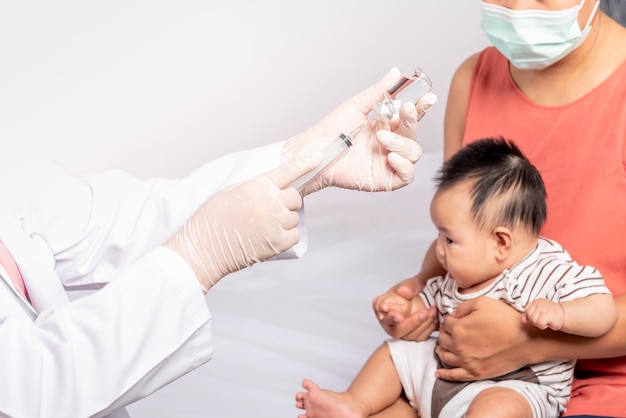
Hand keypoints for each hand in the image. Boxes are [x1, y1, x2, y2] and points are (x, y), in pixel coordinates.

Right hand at [164, 153, 319, 291]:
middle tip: (268, 209)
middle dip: (285, 201)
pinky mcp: (277, 244)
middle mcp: (268, 204)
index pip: (285, 171)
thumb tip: (275, 184)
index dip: (303, 163)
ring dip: (284, 219)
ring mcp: (274, 224)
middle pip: (294, 196)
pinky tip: (268, 236)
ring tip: (262, 225)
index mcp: (255, 187)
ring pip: (294, 216)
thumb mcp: (230, 191)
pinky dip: (286, 235)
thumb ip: (255, 186)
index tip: (318, 155)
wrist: (203, 248)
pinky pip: (294, 234)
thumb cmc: (212, 219)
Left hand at [283, 67, 436, 193]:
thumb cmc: (330, 131)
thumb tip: (396, 72)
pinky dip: (404, 165)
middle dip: (412, 121)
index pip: (410, 116)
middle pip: (414, 134)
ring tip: (381, 138)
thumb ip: (379, 92)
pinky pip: (406, 175)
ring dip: (402, 143)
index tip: (428, 97)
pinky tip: (391, 157)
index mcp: (386, 126)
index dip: (421, 107)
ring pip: (413, 154)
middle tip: (404, 111)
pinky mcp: (384, 179)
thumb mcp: (356, 106)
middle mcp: (389, 144)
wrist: (315, 151)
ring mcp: (388, 162)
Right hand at [372, 277, 437, 340]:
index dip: (391, 316)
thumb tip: (403, 292)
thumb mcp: (411, 284)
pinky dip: (428, 328)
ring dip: (423, 324)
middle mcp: (387, 321)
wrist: (423, 295)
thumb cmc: (412, 289)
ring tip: (433, 310)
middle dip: (411, 323)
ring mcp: (398, 330)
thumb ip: (407, 286)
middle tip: (424, 313)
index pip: (381, 312)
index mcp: (381, 305)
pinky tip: (434, 318)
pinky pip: (419, 338)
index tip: (399, 317)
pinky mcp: (410, 336)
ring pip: (409, 336)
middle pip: (396, 330)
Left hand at [435, 297, 529, 381]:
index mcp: (459, 328)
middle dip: (444, 334)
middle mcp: (459, 346)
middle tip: (449, 331)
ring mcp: (466, 362)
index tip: (454, 319)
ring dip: (441, 350)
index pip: (445, 323)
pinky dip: (444, 374)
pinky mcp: (475, 373)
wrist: (526, 340)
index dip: (449, 319)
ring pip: (445, 357)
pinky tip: (438, 373)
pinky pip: (454, 376)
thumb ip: (463, 307)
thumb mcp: (482, 302)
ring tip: (441, 348)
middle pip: (443, 340)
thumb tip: (453, 315)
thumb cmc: (506, 318)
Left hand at [523, 298, 564, 330]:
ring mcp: (543, 308)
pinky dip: (543, 326)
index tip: (540, 316)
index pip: (527, 310)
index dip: (532, 316)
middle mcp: (539, 303)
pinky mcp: (547, 314)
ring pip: (533, 321)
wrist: (565, 316)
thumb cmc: (551, 315)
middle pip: (529, 316)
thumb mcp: (539, 313)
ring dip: (540, 324)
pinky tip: (549, 323)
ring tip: (547, 321)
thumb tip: (522, 320)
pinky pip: (539, 324)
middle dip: (535, 321)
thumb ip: (530, 315)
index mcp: (536, 301)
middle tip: (544, 319)